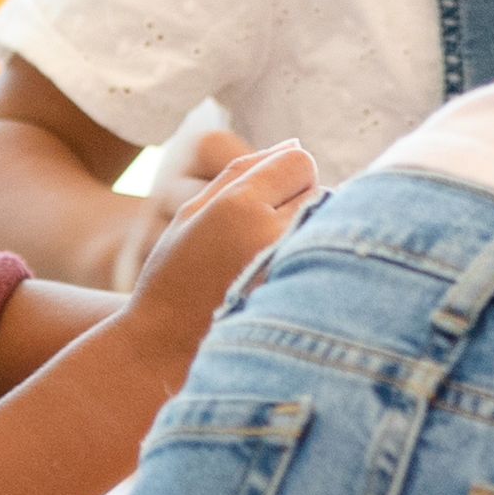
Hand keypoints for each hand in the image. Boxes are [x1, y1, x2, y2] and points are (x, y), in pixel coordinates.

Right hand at [111, 138, 317, 353]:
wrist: (164, 350)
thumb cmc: (174, 276)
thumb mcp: (192, 212)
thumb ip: (243, 170)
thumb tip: (294, 144)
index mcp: (239, 206)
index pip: (301, 163)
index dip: (286, 176)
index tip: (266, 198)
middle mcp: (271, 235)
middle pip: (320, 191)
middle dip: (299, 203)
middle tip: (262, 235)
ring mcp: (291, 272)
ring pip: (329, 226)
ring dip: (311, 234)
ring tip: (269, 261)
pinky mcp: (303, 302)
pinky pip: (329, 263)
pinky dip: (316, 265)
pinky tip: (285, 283)